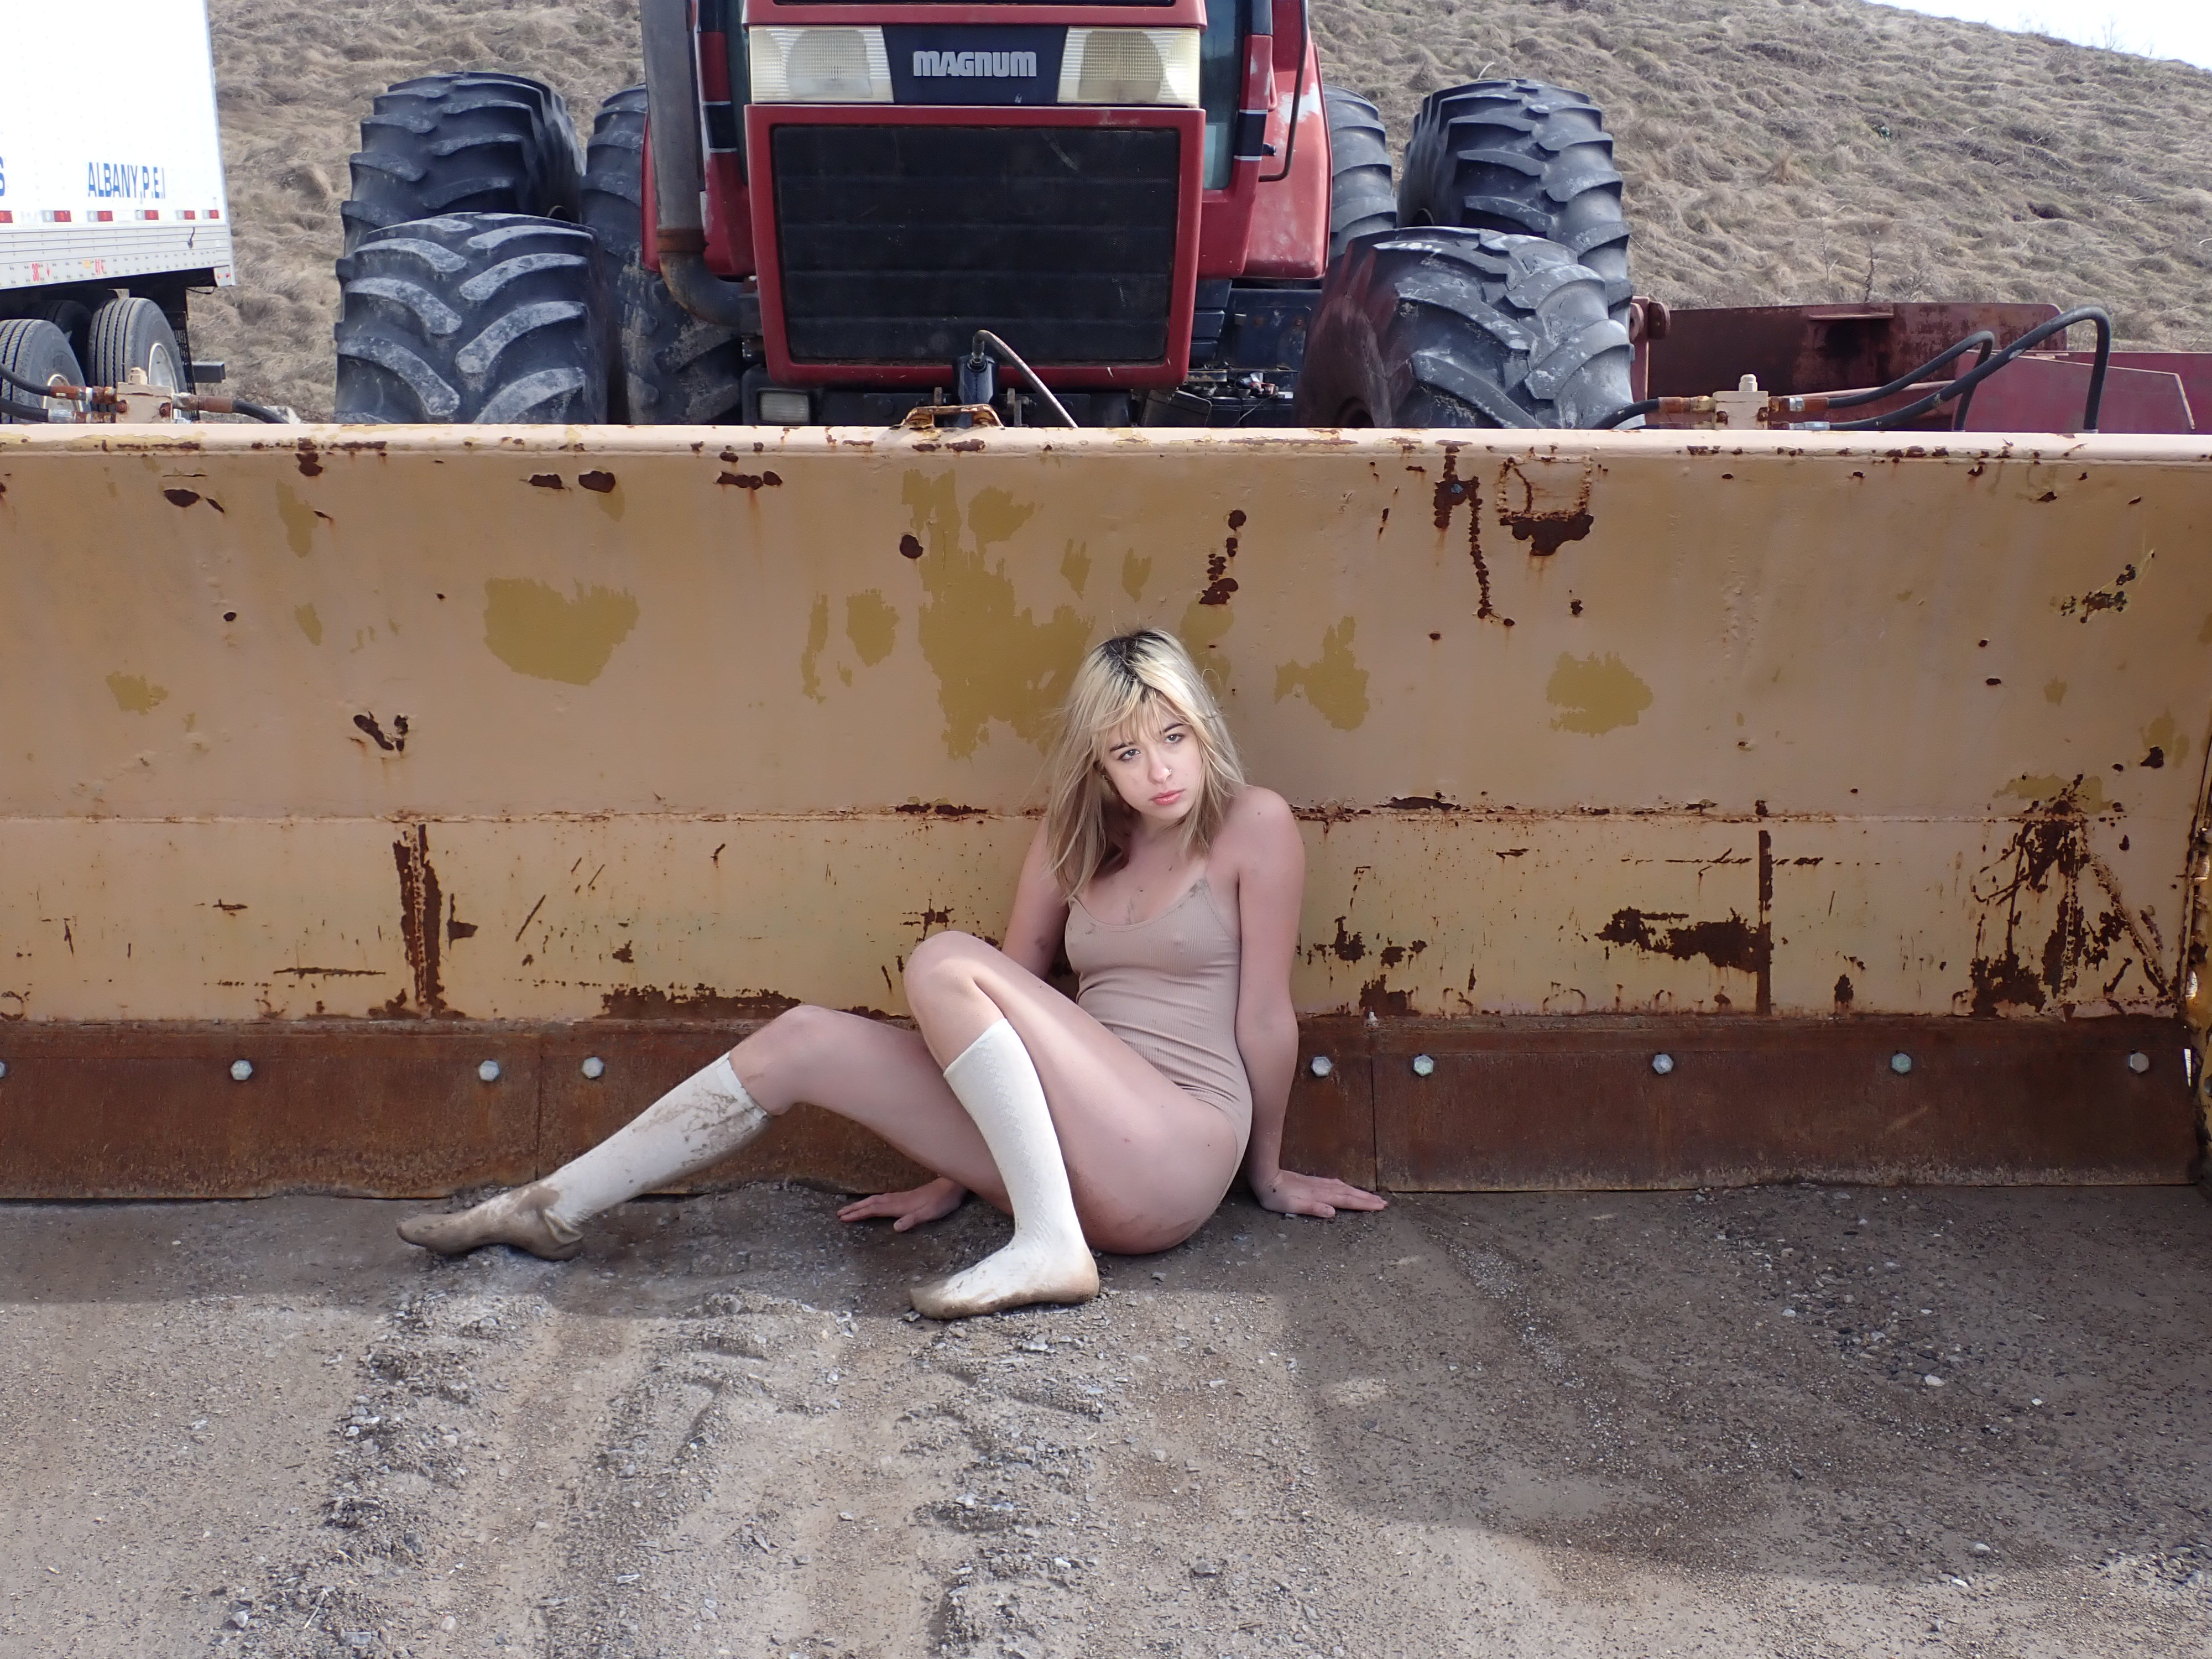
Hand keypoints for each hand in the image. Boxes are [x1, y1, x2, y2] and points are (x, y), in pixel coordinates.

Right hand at [837, 1177, 966, 1231]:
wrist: (952, 1187)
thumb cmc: (941, 1202)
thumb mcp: (929, 1214)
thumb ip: (912, 1220)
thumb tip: (895, 1227)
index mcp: (899, 1205)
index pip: (874, 1209)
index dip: (858, 1214)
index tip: (843, 1218)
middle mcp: (897, 1200)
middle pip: (871, 1203)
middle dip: (854, 1208)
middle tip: (839, 1214)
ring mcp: (901, 1197)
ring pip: (875, 1200)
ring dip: (861, 1204)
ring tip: (850, 1209)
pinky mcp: (905, 1197)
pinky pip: (882, 1199)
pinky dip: (872, 1202)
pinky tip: (873, 1203)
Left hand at [1249, 1168, 1388, 1219]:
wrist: (1265, 1177)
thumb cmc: (1275, 1196)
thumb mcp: (1291, 1206)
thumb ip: (1312, 1208)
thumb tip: (1333, 1212)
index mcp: (1320, 1196)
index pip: (1347, 1201)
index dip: (1364, 1204)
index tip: (1379, 1206)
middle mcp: (1322, 1189)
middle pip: (1349, 1194)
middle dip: (1367, 1199)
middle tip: (1383, 1203)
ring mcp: (1317, 1184)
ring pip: (1343, 1188)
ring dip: (1358, 1193)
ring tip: (1371, 1196)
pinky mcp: (1312, 1182)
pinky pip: (1335, 1185)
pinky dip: (1346, 1187)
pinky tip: (1346, 1187)